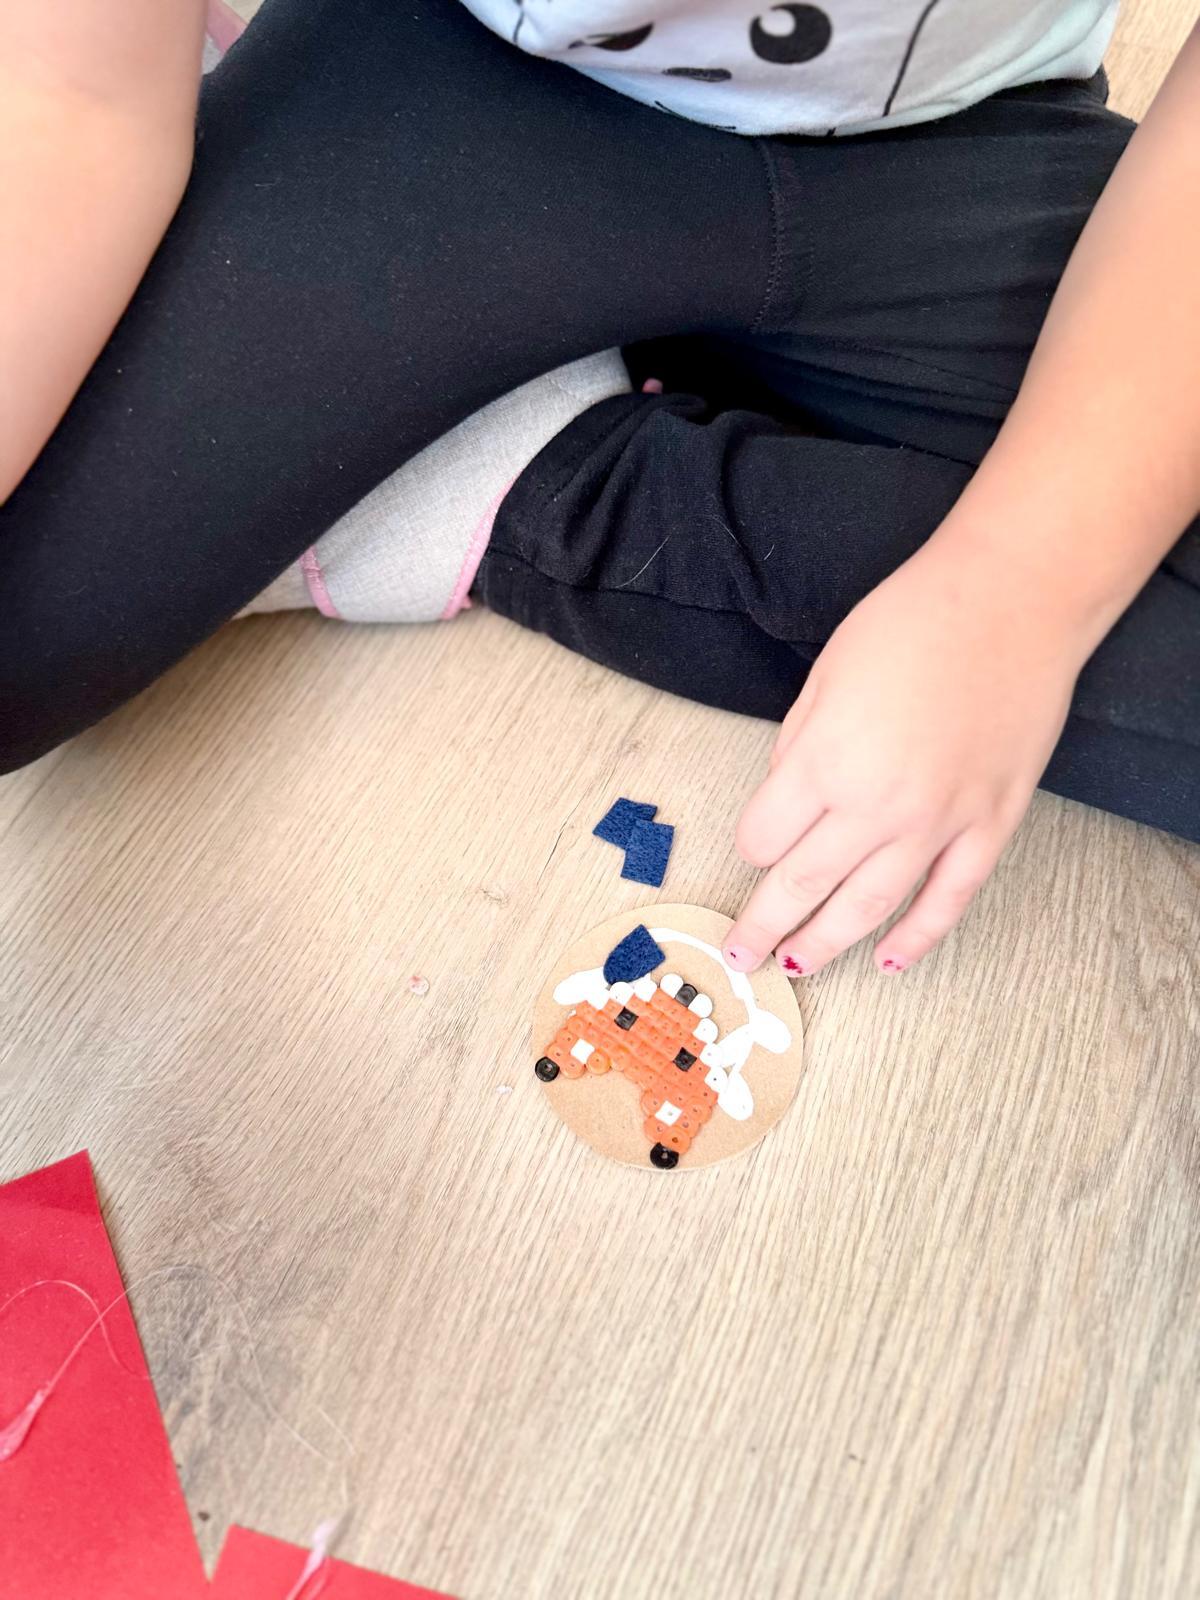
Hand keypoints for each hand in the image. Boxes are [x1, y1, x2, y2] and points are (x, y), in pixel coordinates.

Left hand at [725, 541, 1089, 976]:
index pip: (764, 837)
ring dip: (823, 945)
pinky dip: (917, 938)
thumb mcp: (824, 677)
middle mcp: (876, 806)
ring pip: (868, 909)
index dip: (752, 845)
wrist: (1013, 601)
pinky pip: (948, 900)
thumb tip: (785, 799)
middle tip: (739, 952)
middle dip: (764, 925)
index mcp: (824, 762)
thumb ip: (798, 748)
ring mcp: (939, 824)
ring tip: (793, 968)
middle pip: (802, 886)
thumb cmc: (910, 623)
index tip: (754, 846)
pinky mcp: (990, 826)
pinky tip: (888, 961)